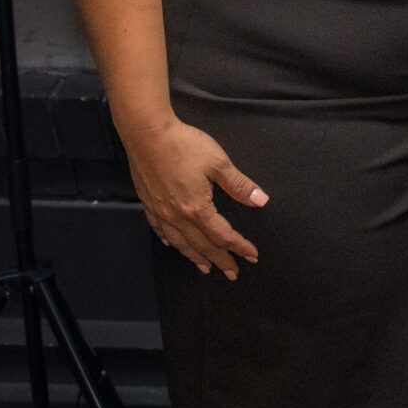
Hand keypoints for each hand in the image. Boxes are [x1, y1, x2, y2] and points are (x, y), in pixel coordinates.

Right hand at [122, 114, 265, 276]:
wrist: (147, 134)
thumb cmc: (184, 145)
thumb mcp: (219, 163)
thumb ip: (239, 185)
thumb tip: (260, 201)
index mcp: (197, 208)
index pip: (222, 235)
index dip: (239, 247)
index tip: (252, 256)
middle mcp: (176, 216)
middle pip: (202, 245)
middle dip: (219, 260)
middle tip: (232, 273)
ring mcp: (160, 211)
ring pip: (180, 242)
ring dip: (194, 256)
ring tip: (205, 267)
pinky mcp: (148, 203)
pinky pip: (160, 229)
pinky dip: (170, 240)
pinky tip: (172, 244)